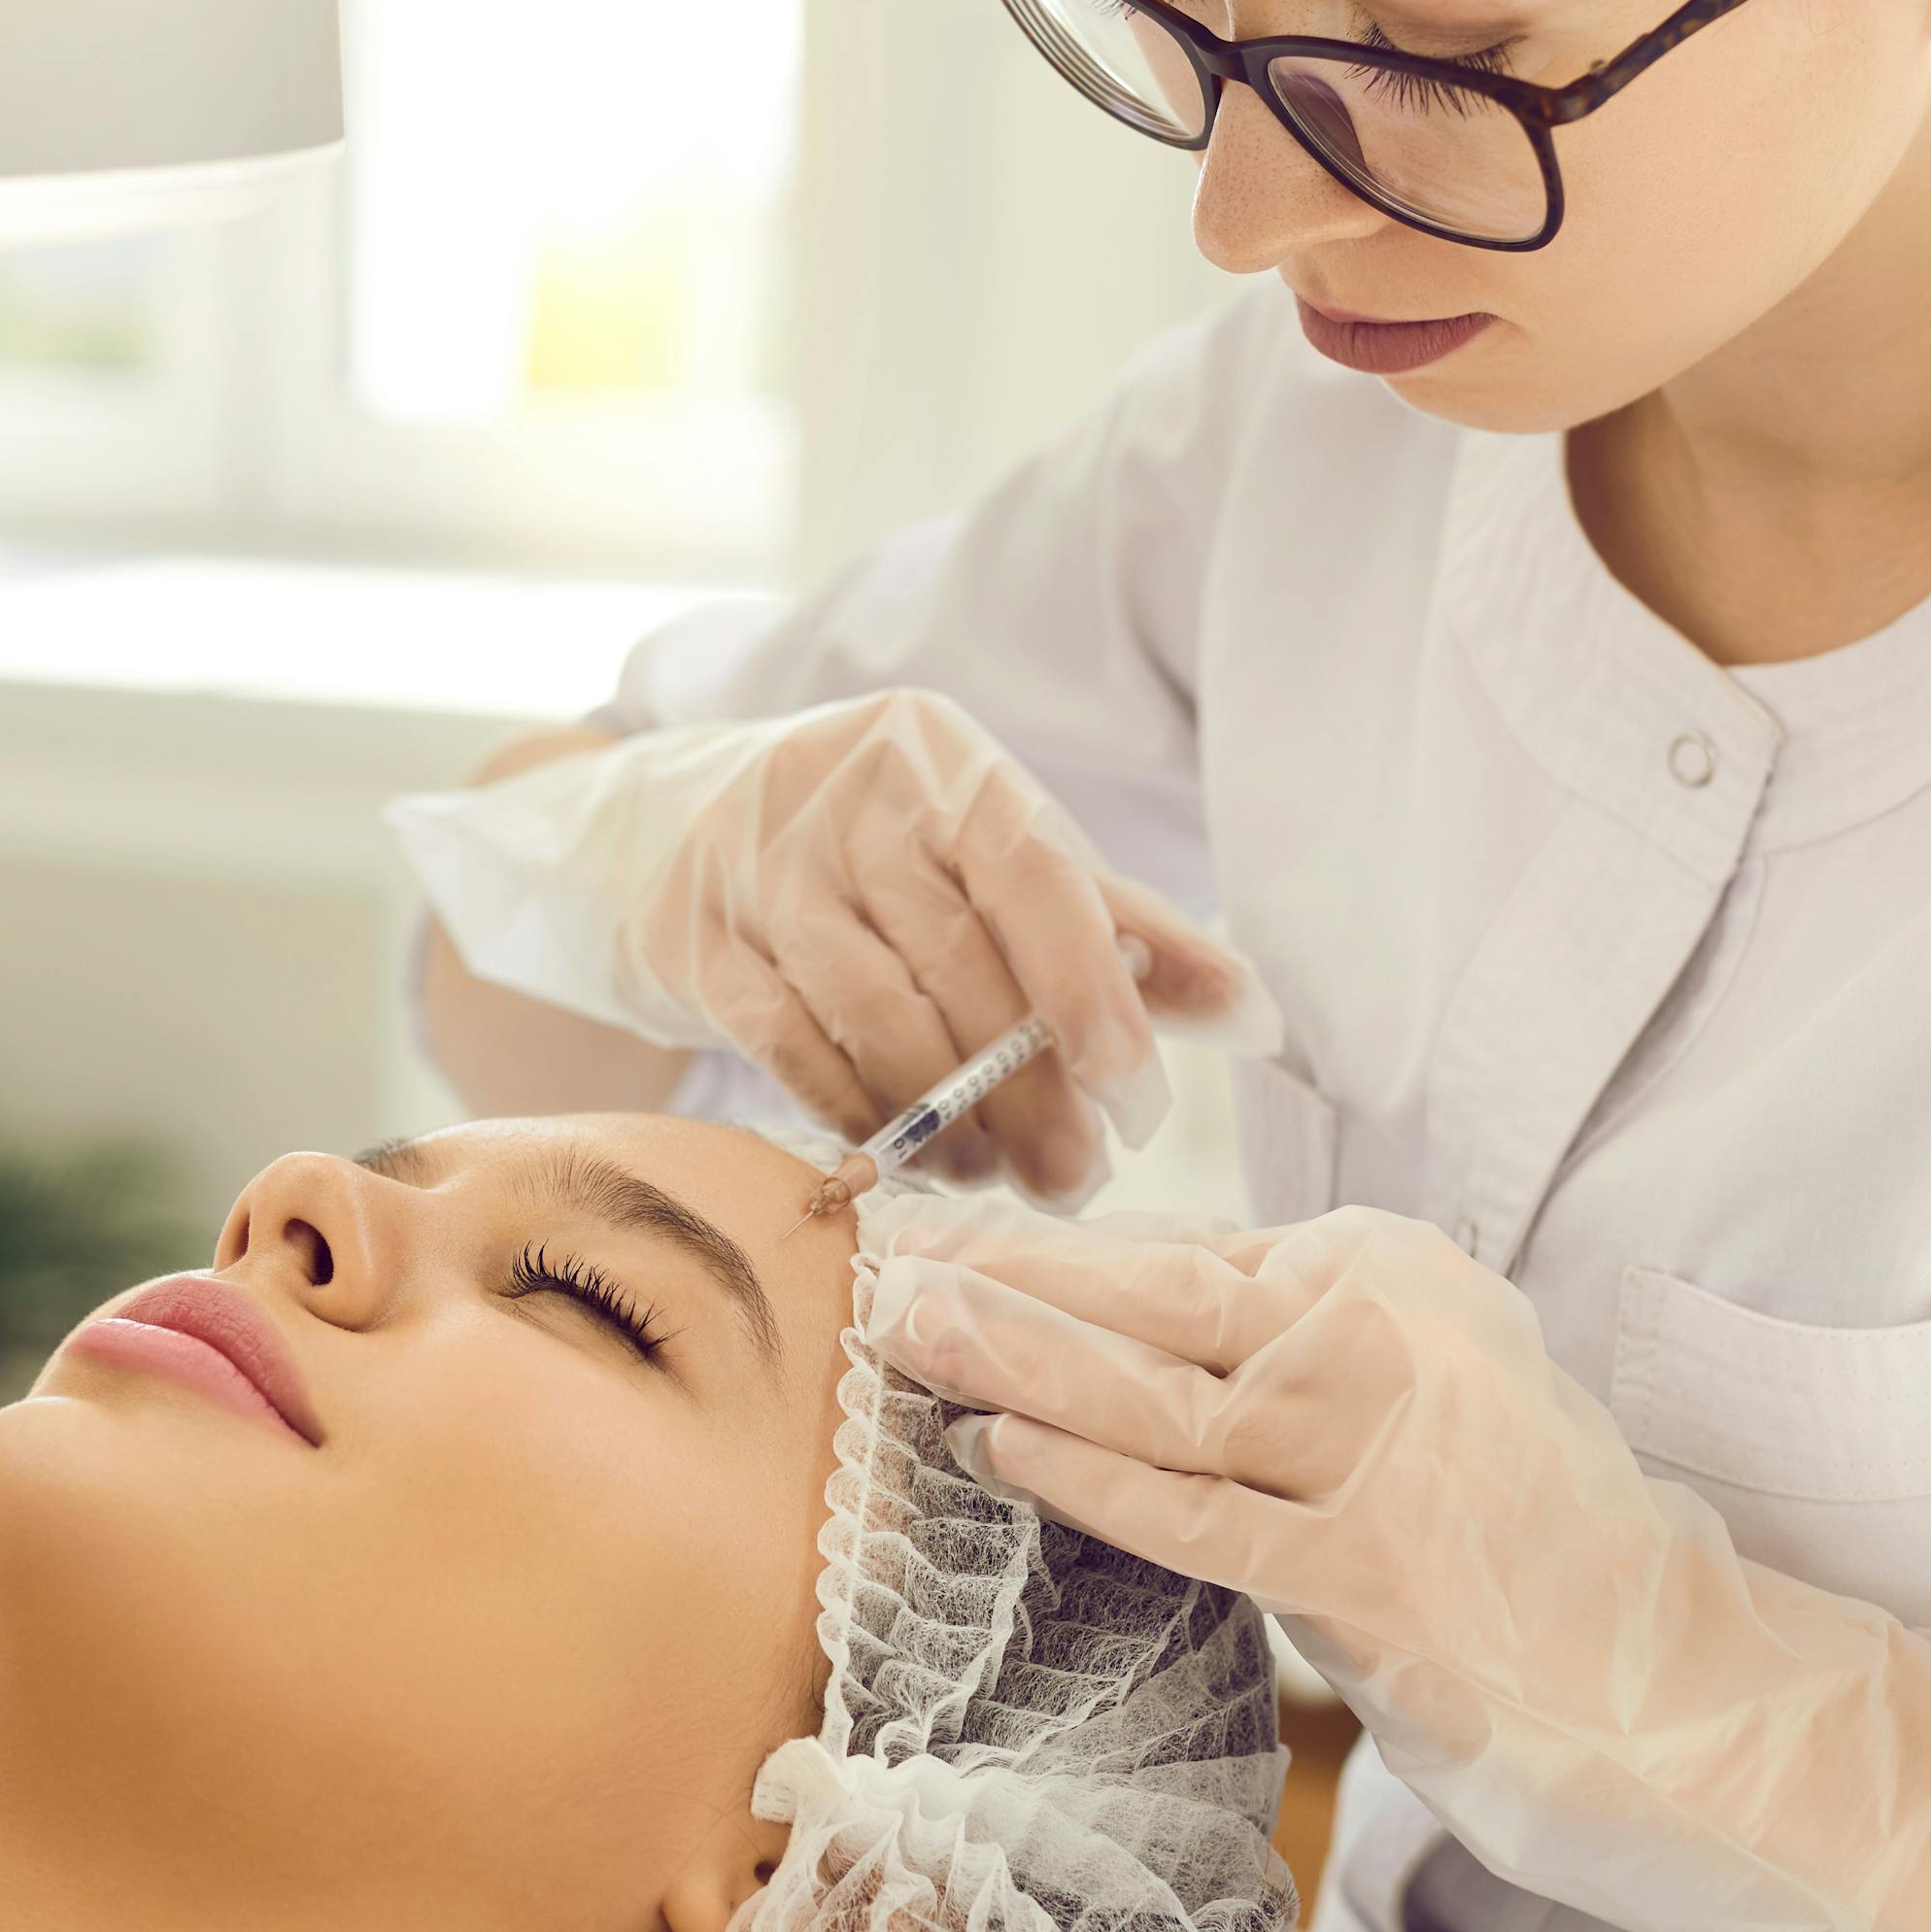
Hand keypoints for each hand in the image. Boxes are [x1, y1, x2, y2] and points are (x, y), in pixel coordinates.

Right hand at [393, 691, 1274, 1199]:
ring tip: (999, 1175)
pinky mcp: (692, 941)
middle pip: (957, 960)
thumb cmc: (880, 852)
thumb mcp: (991, 855)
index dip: (1089, 983)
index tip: (1133, 1089)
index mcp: (937, 756)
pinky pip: (790, 1052)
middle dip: (1029, 1087)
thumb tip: (1257, 1012)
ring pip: (874, 1015)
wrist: (673, 826)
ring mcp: (753, 866)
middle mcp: (840, 794)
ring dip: (949, 1118)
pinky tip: (907, 1157)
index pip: (1031, 868)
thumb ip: (1114, 926)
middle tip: (1076, 1175)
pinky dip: (859, 1116)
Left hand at [867, 1200, 1930, 1931]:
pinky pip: (1197, 1514)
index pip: (1178, 1249)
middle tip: (871, 1253)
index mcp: (1385, 1266)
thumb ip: (1283, 1339)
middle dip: (997, 1273)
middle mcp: (1380, 1332)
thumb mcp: (1415, 1378)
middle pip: (1148, 1293)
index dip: (1040, 1245)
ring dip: (1012, 1355)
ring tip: (900, 1328)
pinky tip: (997, 1445)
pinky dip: (1089, 1478)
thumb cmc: (1517, 1524)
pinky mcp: (1368, 1566)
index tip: (930, 1233)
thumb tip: (1107, 1317)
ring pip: (1154, 1391)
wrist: (1672, 1662)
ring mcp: (1376, 1448)